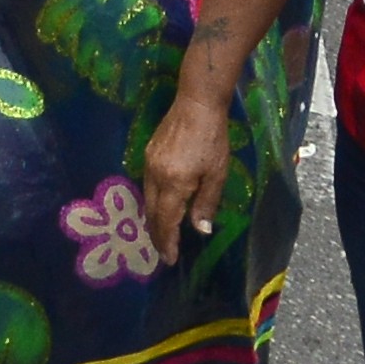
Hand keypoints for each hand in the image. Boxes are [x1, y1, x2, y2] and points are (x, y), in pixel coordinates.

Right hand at [132, 79, 238, 266]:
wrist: (196, 103)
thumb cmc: (213, 139)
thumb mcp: (217, 174)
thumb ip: (206, 203)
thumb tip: (200, 230)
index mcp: (174, 183)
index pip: (166, 220)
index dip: (167, 242)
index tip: (169, 260)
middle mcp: (155, 176)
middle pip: (152, 213)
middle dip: (157, 235)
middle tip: (163, 253)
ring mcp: (149, 164)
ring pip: (147, 200)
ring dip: (153, 220)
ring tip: (162, 235)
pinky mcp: (149, 154)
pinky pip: (147, 186)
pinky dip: (153, 203)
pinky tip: (160, 207)